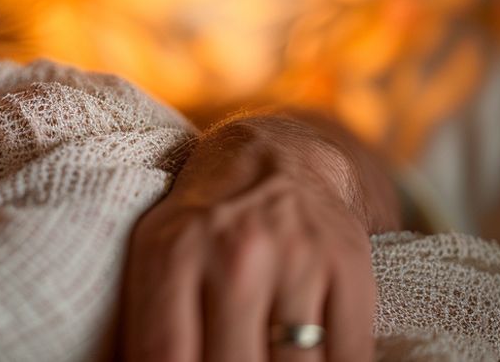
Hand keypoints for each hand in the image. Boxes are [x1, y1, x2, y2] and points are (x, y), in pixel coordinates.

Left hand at [120, 115, 384, 361]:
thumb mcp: (158, 256)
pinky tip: (310, 359)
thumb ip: (149, 321)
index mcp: (173, 255)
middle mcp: (235, 255)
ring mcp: (297, 259)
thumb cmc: (204, 224)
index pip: (165, 357)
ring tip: (266, 359)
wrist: (276, 158)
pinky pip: (349, 356)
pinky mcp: (348, 266)